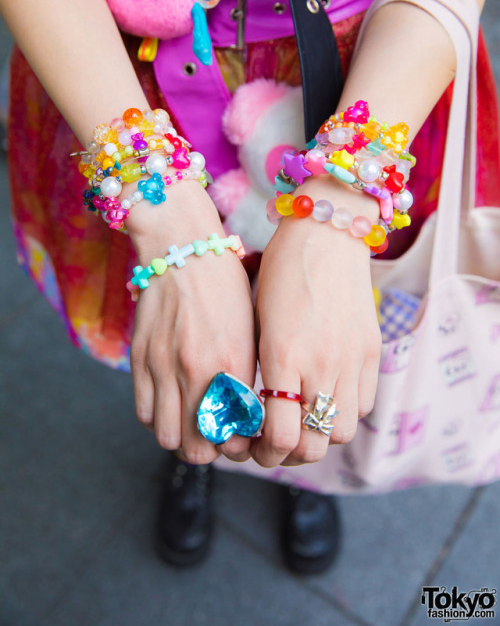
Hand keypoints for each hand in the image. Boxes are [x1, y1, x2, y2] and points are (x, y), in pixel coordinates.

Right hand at [128, 182, 256, 463]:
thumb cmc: (227, 286)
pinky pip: (145, 414)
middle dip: (213, 450)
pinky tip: (174, 403)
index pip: (237, 437)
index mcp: (233, 363)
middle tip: (221, 434)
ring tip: (195, 421)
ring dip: (184, 437)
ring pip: (169, 438)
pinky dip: (160, 418)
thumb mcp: (251, 329)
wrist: (184, 249)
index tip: (246, 435)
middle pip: (199, 450)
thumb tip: (250, 417)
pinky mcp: (140, 360)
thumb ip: (249, 376)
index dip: (243, 446)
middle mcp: (197, 371)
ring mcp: (163, 366)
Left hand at [252, 178, 381, 467]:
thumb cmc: (280, 270)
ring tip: (302, 423)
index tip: (252, 447)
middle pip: (312, 446)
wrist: (326, 233)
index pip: (280, 436)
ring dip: (320, 437)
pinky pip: (363, 404)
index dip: (264, 453)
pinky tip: (327, 397)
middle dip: (288, 456)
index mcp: (281, 355)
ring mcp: (350, 359)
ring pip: (341, 432)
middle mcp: (319, 363)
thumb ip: (260, 367)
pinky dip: (344, 412)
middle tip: (274, 446)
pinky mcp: (371, 351)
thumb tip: (253, 409)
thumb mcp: (258, 319)